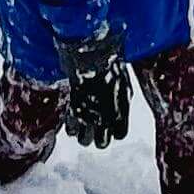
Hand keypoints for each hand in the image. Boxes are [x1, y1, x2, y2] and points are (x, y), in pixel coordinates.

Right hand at [59, 29, 129, 146]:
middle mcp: (107, 117)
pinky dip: (71, 125)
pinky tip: (72, 115)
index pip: (120, 134)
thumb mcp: (122, 80)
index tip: (108, 121)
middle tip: (92, 123)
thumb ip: (120, 97)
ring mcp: (90, 116)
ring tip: (80, 121)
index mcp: (122, 109)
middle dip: (97, 135)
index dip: (113, 128)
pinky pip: (71, 130)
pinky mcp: (74, 111)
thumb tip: (117, 104)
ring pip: (85, 141)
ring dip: (83, 133)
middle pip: (102, 143)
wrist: (92, 51)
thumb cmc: (109, 59)